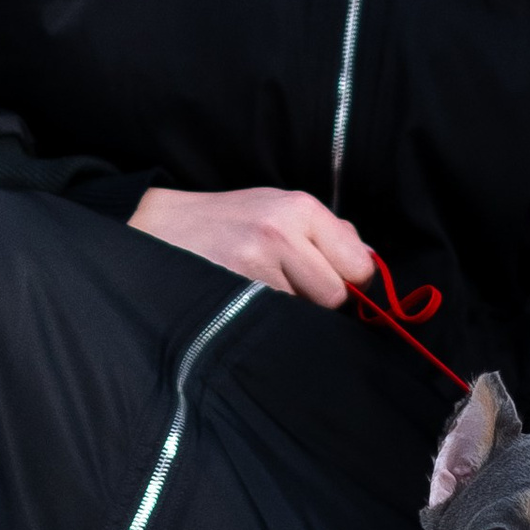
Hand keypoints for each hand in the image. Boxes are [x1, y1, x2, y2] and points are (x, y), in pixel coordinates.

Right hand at [129, 183, 375, 308]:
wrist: (161, 228)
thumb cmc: (230, 221)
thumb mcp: (281, 208)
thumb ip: (329, 233)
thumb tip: (369, 264)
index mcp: (301, 208)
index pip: (359, 265)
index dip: (352, 281)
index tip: (335, 282)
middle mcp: (281, 232)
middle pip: (336, 295)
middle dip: (322, 300)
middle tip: (294, 288)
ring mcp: (255, 264)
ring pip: (307, 313)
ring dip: (295, 311)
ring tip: (265, 290)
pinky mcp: (233, 293)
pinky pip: (276, 320)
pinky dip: (269, 318)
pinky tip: (249, 301)